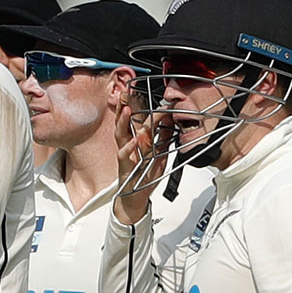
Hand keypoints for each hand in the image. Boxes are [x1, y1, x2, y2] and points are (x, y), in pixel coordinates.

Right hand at [114, 103, 173, 224]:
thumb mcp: (159, 155)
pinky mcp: (124, 167)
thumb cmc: (144, 177)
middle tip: (125, 93)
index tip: (147, 96)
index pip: (139, 121)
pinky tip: (134, 140)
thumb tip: (171, 123)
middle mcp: (129, 146)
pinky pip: (123, 155)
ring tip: (127, 110)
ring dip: (123, 122)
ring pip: (120, 136)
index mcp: (137, 141)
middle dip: (123, 108)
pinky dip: (129, 147)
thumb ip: (163, 139)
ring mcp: (125, 156)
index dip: (142, 108)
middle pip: (124, 123)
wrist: (136, 199)